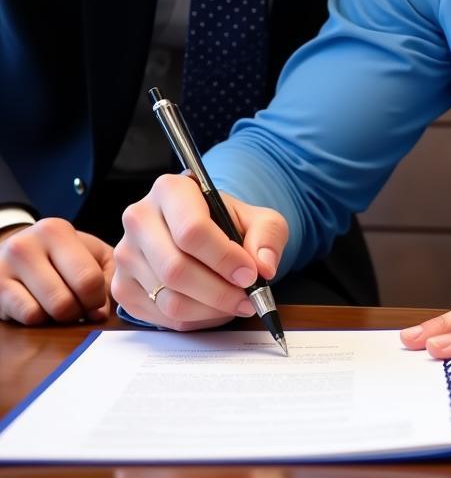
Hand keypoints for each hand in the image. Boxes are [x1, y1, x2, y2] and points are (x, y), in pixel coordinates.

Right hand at [0, 218, 113, 324]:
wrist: (19, 252)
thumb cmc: (64, 255)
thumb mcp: (93, 254)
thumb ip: (107, 277)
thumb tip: (99, 314)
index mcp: (56, 231)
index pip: (87, 278)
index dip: (97, 299)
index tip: (97, 301)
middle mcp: (26, 245)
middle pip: (64, 301)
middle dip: (78, 312)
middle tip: (80, 307)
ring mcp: (5, 268)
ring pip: (43, 313)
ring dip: (58, 318)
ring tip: (62, 305)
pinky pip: (26, 317)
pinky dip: (39, 320)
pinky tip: (42, 307)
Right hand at [112, 174, 287, 330]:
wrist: (203, 232)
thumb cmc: (229, 223)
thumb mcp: (259, 219)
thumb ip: (268, 236)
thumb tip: (264, 267)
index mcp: (171, 190)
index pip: (192, 230)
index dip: (224, 258)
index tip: (250, 274)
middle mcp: (139, 218)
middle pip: (175, 269)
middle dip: (219, 291)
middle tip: (248, 298)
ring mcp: (125, 254)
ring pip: (168, 298)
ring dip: (210, 310)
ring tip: (234, 303)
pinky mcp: (121, 286)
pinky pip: (158, 316)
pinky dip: (193, 320)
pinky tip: (212, 308)